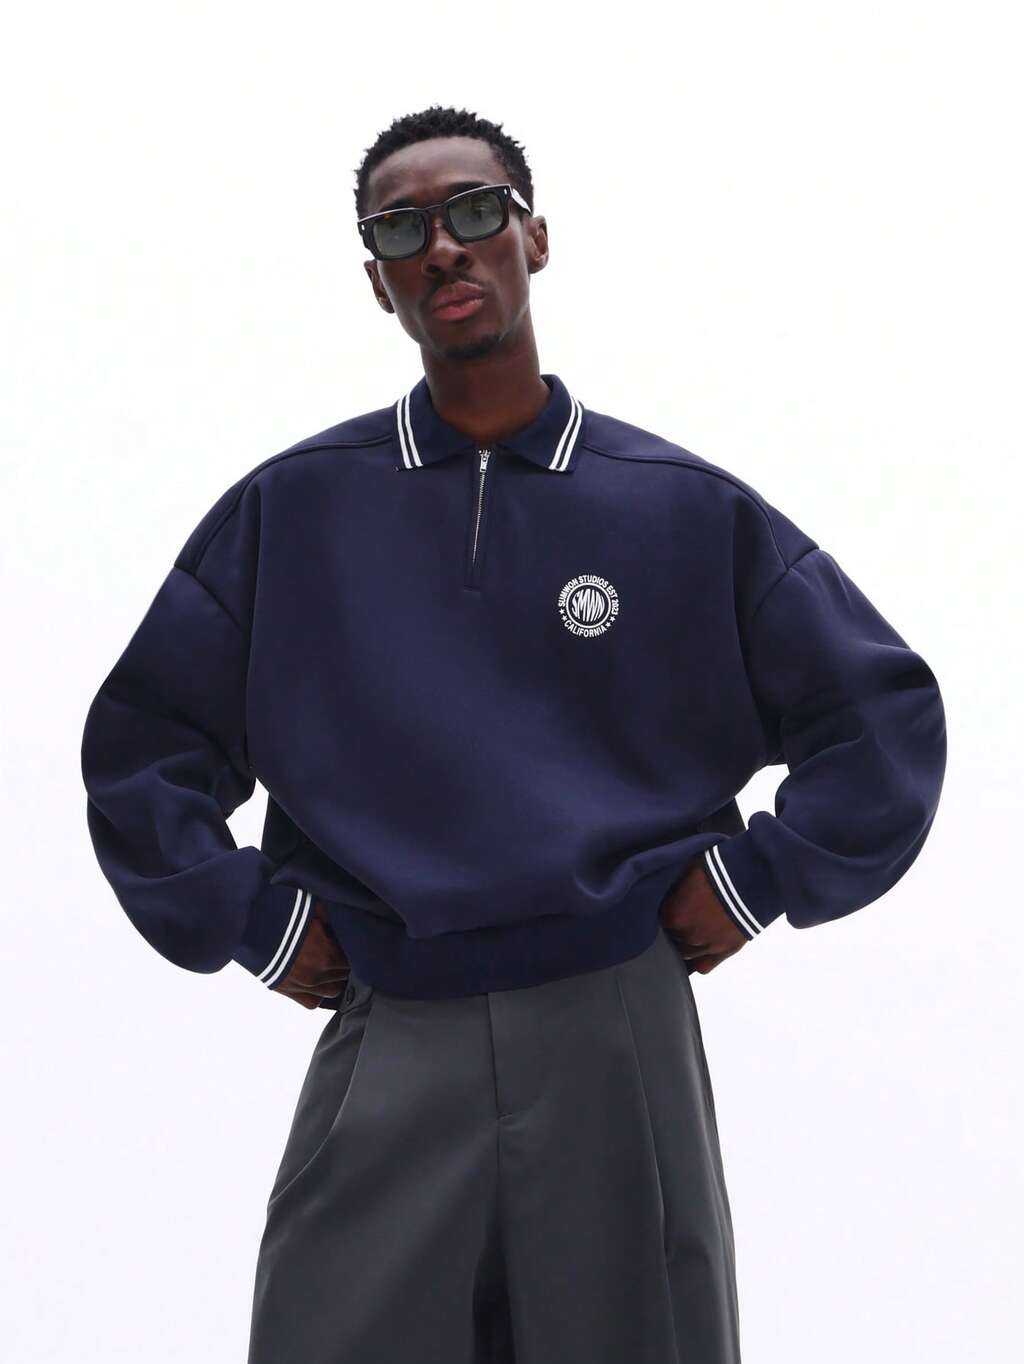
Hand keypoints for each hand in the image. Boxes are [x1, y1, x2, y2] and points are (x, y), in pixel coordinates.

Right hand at [271, 900, 351, 1008]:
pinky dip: (317, 994)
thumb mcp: (314, 910)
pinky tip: (316, 982)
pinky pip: (312, 1002)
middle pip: (344, 976)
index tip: (345, 945)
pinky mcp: (288, 992)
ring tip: (330, 968)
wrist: (251, 928)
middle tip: (339, 954)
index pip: (351, 960)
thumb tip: (340, 926)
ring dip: (334, 979)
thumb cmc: (283, 916)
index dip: (351, 951)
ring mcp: (303, 986)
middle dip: (343, 964)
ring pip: (332, 991)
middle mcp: (318, 975)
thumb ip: (331, 920)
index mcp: (327, 956)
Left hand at [659, 859, 749, 973]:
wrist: (751, 879)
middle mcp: (687, 935)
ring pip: (685, 954)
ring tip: (691, 933)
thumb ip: (675, 888)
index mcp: (673, 915)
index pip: (660, 921)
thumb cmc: (717, 869)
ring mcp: (707, 946)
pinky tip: (696, 954)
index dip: (666, 914)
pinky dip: (698, 960)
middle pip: (672, 938)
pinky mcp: (726, 951)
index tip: (671, 908)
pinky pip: (703, 966)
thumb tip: (666, 891)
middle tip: (683, 918)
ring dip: (685, 944)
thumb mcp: (688, 871)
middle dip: (675, 929)